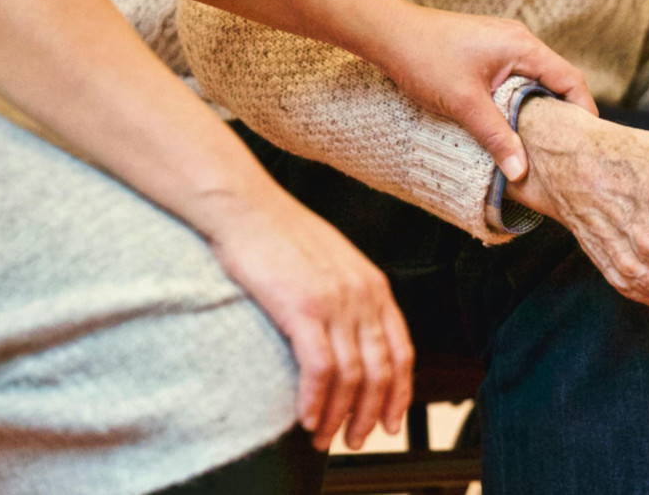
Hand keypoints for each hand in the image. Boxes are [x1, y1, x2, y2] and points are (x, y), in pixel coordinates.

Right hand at [194, 188, 414, 451]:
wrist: (246, 206)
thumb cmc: (280, 235)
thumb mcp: (333, 263)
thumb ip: (349, 297)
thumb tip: (350, 336)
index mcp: (375, 286)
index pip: (402, 351)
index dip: (399, 393)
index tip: (390, 421)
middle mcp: (363, 296)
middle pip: (381, 371)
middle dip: (370, 414)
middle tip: (354, 440)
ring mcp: (336, 301)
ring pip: (352, 376)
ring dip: (339, 415)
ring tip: (324, 438)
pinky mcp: (302, 307)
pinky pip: (320, 368)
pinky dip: (315, 400)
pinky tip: (306, 418)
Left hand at [371, 4, 597, 181]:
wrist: (387, 32)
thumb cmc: (424, 58)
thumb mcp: (464, 104)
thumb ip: (497, 137)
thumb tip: (521, 172)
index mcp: (523, 46)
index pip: (571, 79)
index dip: (583, 111)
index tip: (586, 142)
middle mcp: (519, 41)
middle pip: (557, 80)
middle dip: (563, 114)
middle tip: (566, 149)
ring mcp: (503, 44)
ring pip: (535, 80)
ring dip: (539, 109)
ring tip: (540, 143)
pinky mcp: (487, 51)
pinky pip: (516, 78)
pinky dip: (520, 100)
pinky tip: (511, 124)